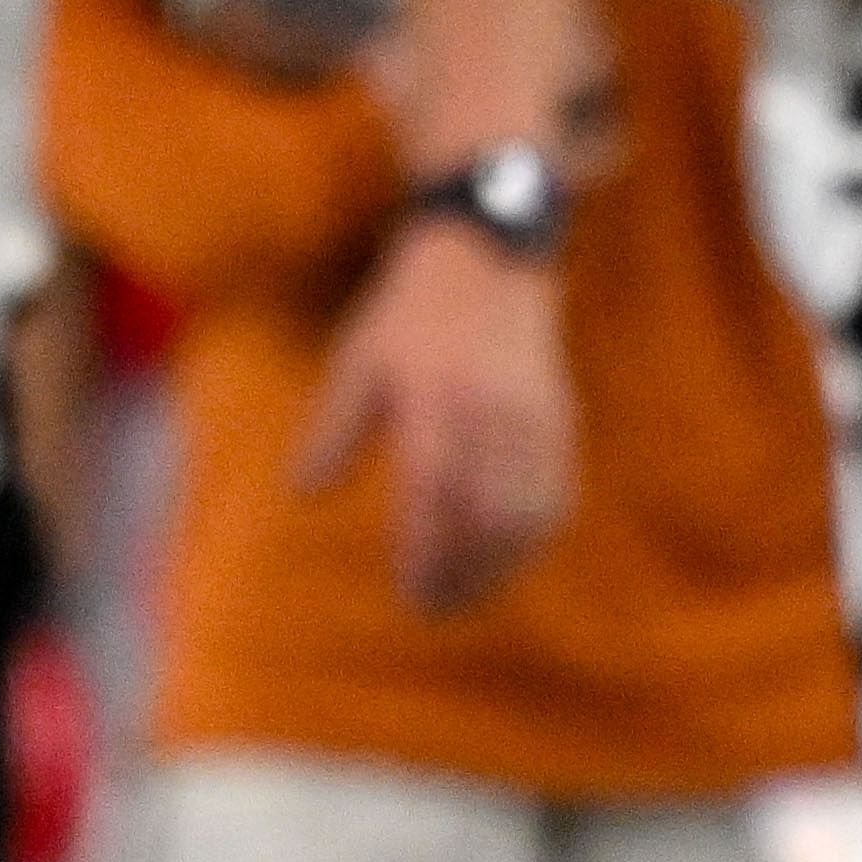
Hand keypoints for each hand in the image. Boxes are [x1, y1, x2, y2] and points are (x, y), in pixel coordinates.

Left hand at [299, 216, 573, 613]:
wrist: (488, 254)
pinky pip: (555, 494)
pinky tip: (507, 559)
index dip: (426, 549)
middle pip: (485, 516)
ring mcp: (532, 416)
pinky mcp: (559, 419)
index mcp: (434, 396)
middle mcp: (489, 410)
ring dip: (498, 567)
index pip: (435, 491)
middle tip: (432, 607)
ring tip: (466, 593)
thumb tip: (302, 494)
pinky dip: (532, 537)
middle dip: (461, 573)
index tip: (409, 589)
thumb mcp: (358, 361)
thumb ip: (333, 430)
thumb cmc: (411, 312)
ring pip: (526, 515)